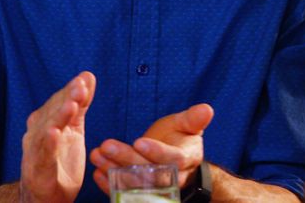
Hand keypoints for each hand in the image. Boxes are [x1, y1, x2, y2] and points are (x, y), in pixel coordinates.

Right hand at [20, 71, 96, 202]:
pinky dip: (47, 144)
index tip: (86, 77)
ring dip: (58, 117)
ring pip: (45, 131)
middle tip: (81, 85)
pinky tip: (54, 133)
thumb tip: (87, 77)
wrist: (45, 198)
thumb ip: (79, 106)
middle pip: (51, 113)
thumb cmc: (59, 163)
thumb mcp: (74, 131)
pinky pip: (42, 156)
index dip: (71, 90)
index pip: (59, 102)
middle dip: (66, 98)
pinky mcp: (38, 172)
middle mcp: (37, 135)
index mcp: (47, 124)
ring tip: (71, 105)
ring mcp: (36, 153)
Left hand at [90, 103, 213, 193]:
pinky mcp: (141, 194)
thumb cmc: (179, 139)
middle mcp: (172, 178)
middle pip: (149, 173)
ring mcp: (156, 189)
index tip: (139, 141)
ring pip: (135, 184)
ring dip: (114, 170)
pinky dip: (109, 185)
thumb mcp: (187, 126)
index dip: (157, 152)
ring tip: (98, 154)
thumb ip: (194, 119)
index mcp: (186, 160)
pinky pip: (125, 193)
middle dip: (127, 159)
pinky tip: (97, 172)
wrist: (176, 162)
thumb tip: (207, 109)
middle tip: (106, 145)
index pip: (173, 159)